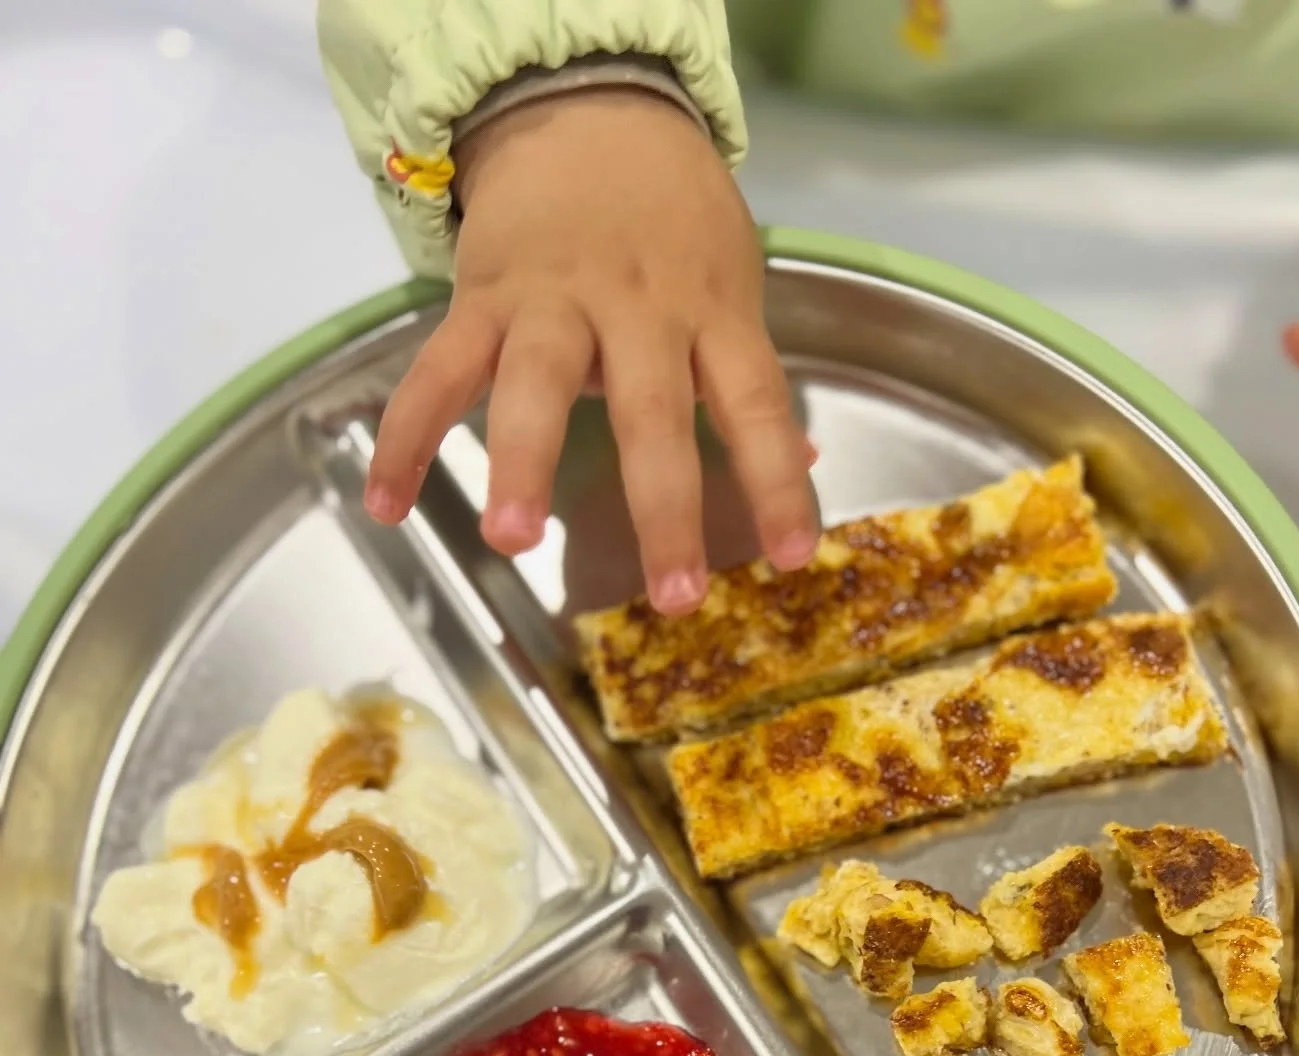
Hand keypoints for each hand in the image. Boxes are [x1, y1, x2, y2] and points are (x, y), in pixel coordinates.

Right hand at [364, 88, 817, 614]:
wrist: (584, 106)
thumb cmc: (668, 216)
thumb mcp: (728, 280)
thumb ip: (747, 374)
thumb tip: (800, 462)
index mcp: (709, 310)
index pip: (756, 404)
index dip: (776, 479)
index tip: (790, 556)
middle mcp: (635, 308)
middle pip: (652, 412)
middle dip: (663, 508)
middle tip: (673, 595)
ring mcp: (553, 302)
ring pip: (536, 385)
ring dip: (522, 463)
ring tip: (513, 537)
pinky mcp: (481, 297)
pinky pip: (438, 373)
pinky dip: (406, 437)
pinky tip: (387, 505)